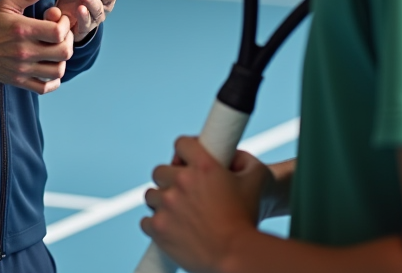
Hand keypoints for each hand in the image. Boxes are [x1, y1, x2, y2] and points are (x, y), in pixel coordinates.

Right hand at [0, 0, 73, 93]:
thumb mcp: (7, 4)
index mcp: (23, 30)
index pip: (58, 32)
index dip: (65, 25)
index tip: (60, 20)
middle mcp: (24, 51)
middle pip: (64, 52)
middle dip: (68, 41)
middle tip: (62, 36)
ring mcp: (22, 69)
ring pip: (58, 71)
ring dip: (62, 60)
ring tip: (56, 51)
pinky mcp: (19, 81)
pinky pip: (45, 87)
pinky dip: (54, 81)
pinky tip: (51, 69)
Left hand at [141, 136, 263, 272]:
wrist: (236, 256)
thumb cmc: (248, 219)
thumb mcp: (257, 178)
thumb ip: (244, 161)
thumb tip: (234, 157)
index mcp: (203, 165)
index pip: (181, 144)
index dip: (184, 152)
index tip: (186, 162)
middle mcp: (181, 181)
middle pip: (160, 170)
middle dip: (170, 179)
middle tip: (183, 193)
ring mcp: (166, 205)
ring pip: (151, 195)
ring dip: (161, 202)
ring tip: (177, 213)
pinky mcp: (158, 228)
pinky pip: (145, 221)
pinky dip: (155, 225)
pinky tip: (169, 228)